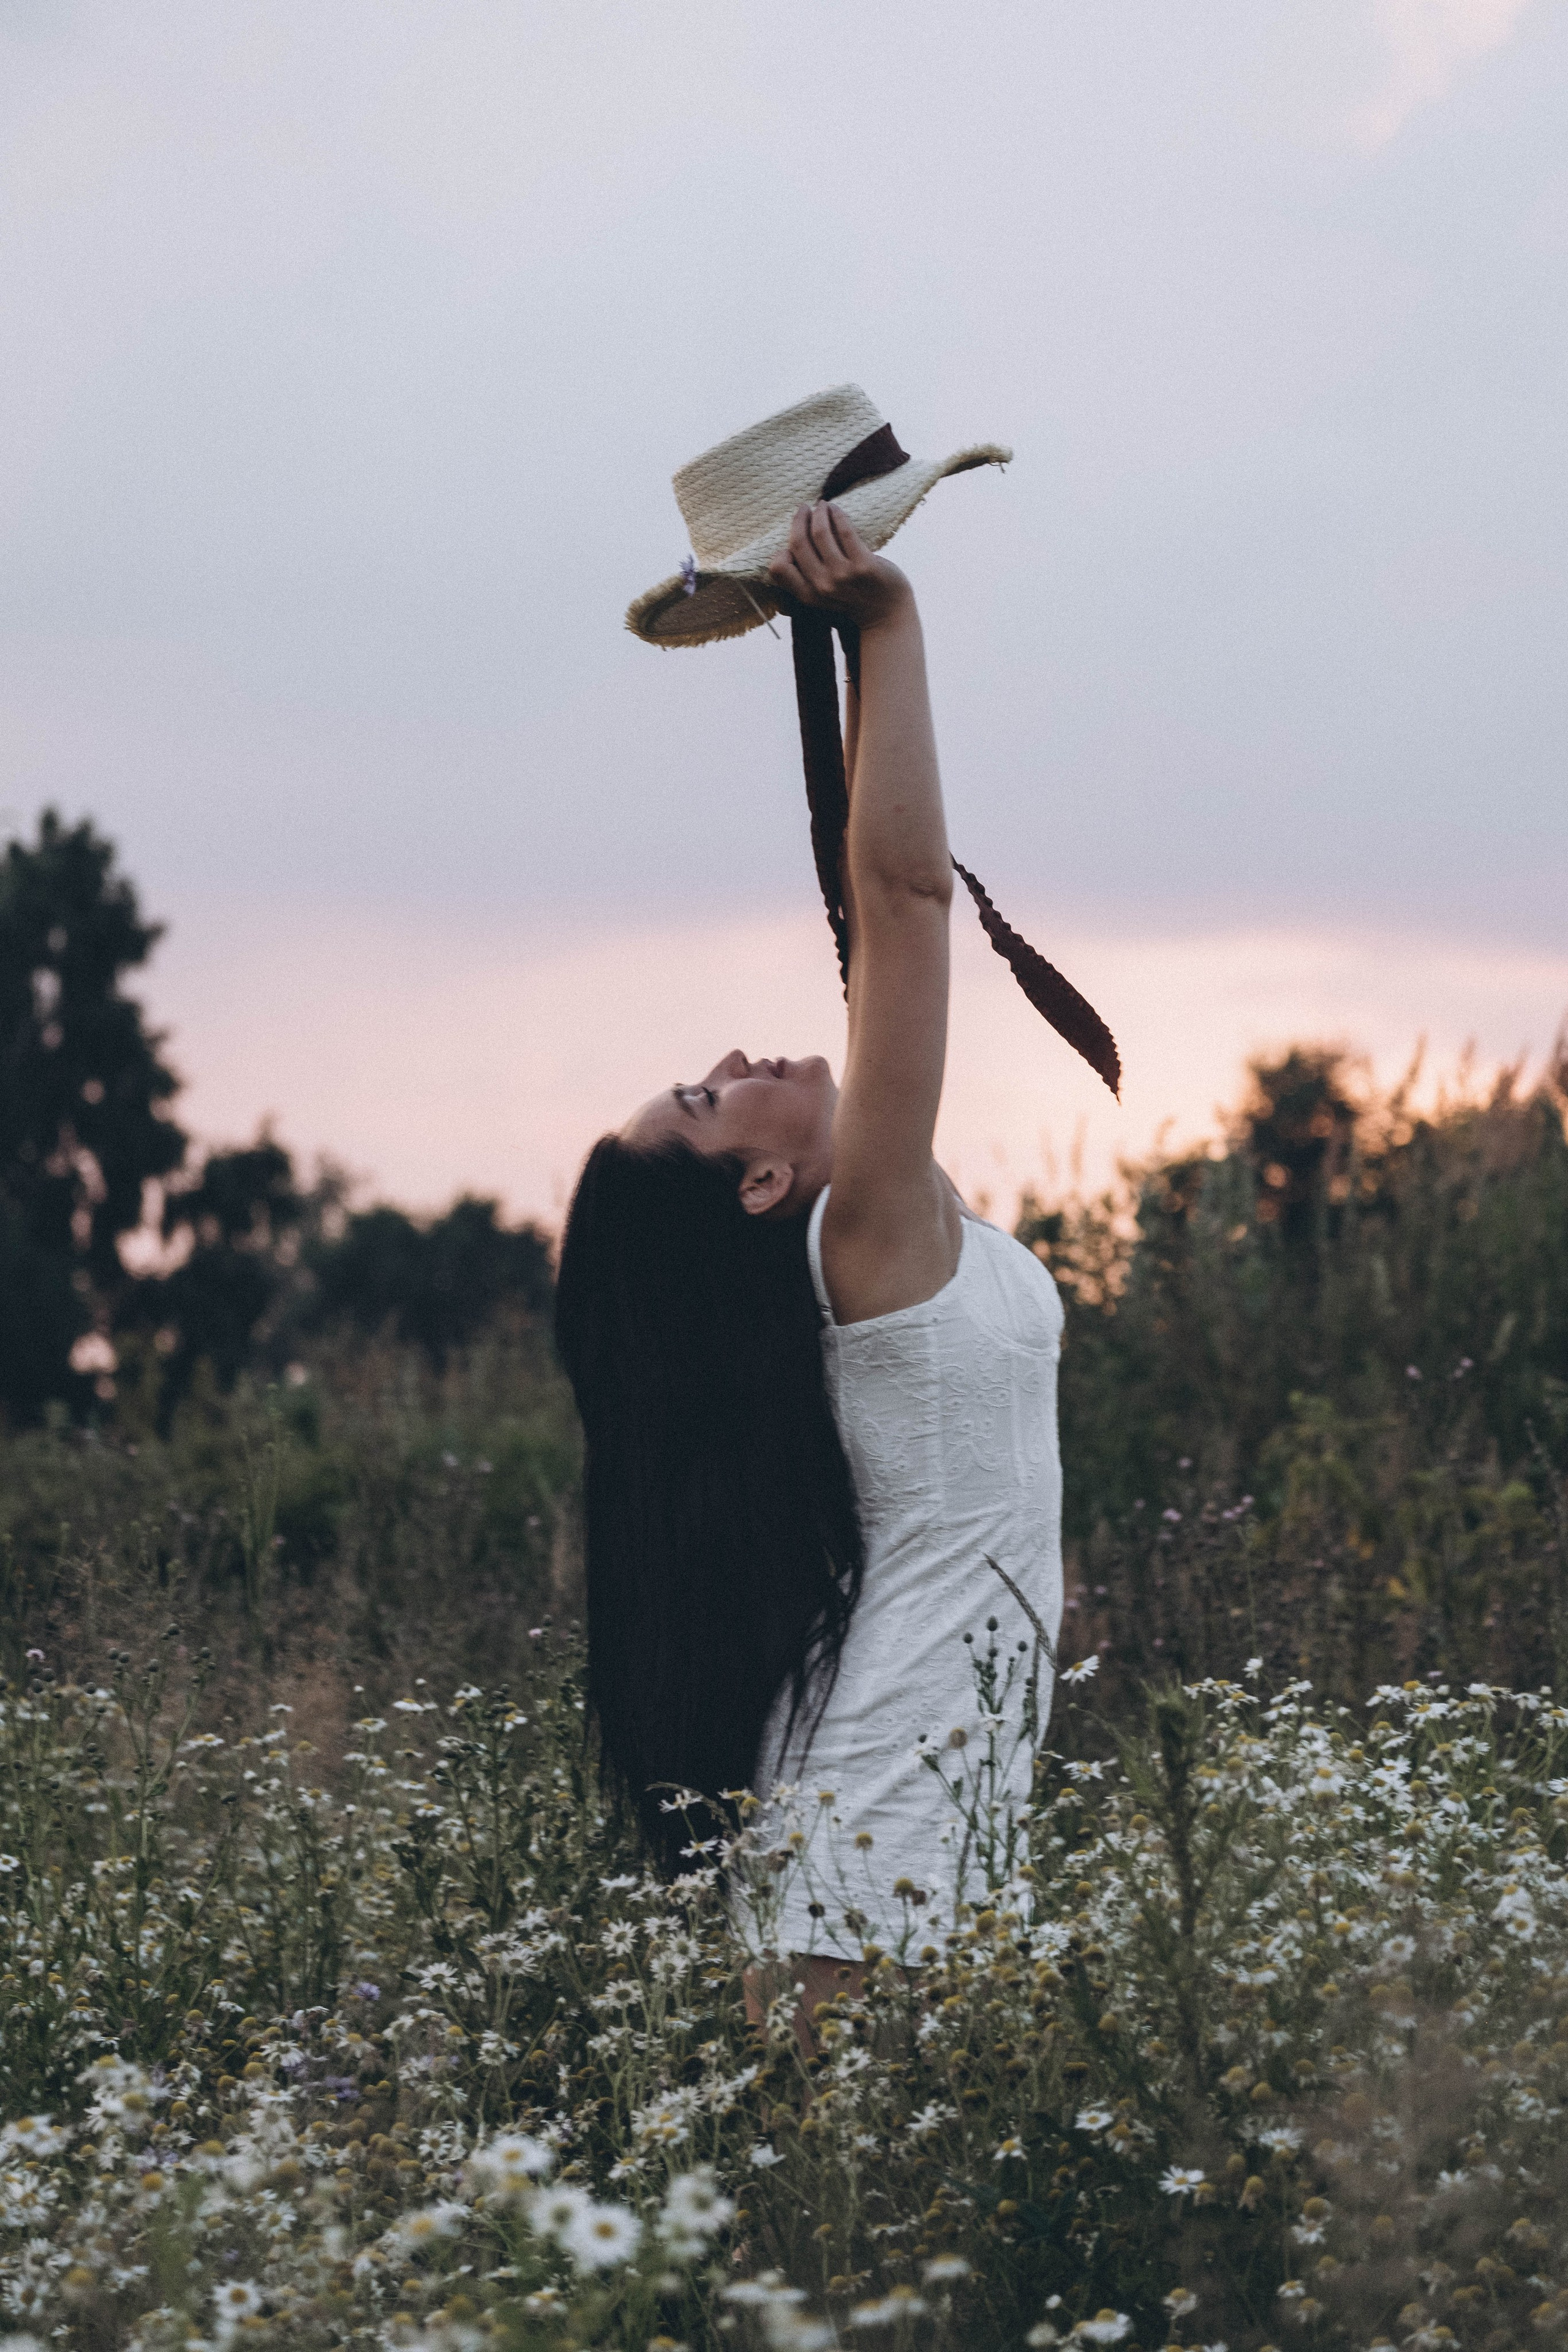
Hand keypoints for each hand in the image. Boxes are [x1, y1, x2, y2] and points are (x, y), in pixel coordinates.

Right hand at [767, 502, 913, 631]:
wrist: (887, 616)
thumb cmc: (853, 600)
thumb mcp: (822, 597)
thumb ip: (806, 577)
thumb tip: (791, 543)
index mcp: (807, 595)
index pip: (779, 568)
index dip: (781, 548)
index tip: (794, 535)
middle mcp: (821, 586)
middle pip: (798, 543)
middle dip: (799, 519)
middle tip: (804, 508)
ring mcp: (842, 576)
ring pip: (820, 533)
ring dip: (819, 513)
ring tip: (823, 506)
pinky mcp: (863, 566)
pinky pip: (845, 531)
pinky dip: (838, 515)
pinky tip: (836, 509)